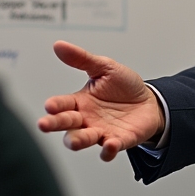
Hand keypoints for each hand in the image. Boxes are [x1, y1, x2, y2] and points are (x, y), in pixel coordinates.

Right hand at [38, 41, 164, 161]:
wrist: (149, 100)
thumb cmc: (124, 86)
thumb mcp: (105, 67)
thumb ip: (82, 59)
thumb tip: (59, 45)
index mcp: (81, 101)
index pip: (62, 104)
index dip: (55, 106)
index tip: (49, 105)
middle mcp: (88, 119)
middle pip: (67, 124)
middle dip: (55, 125)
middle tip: (45, 125)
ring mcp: (101, 131)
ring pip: (84, 139)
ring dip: (78, 140)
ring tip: (74, 140)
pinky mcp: (119, 141)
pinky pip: (109, 150)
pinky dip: (108, 150)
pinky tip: (110, 144)